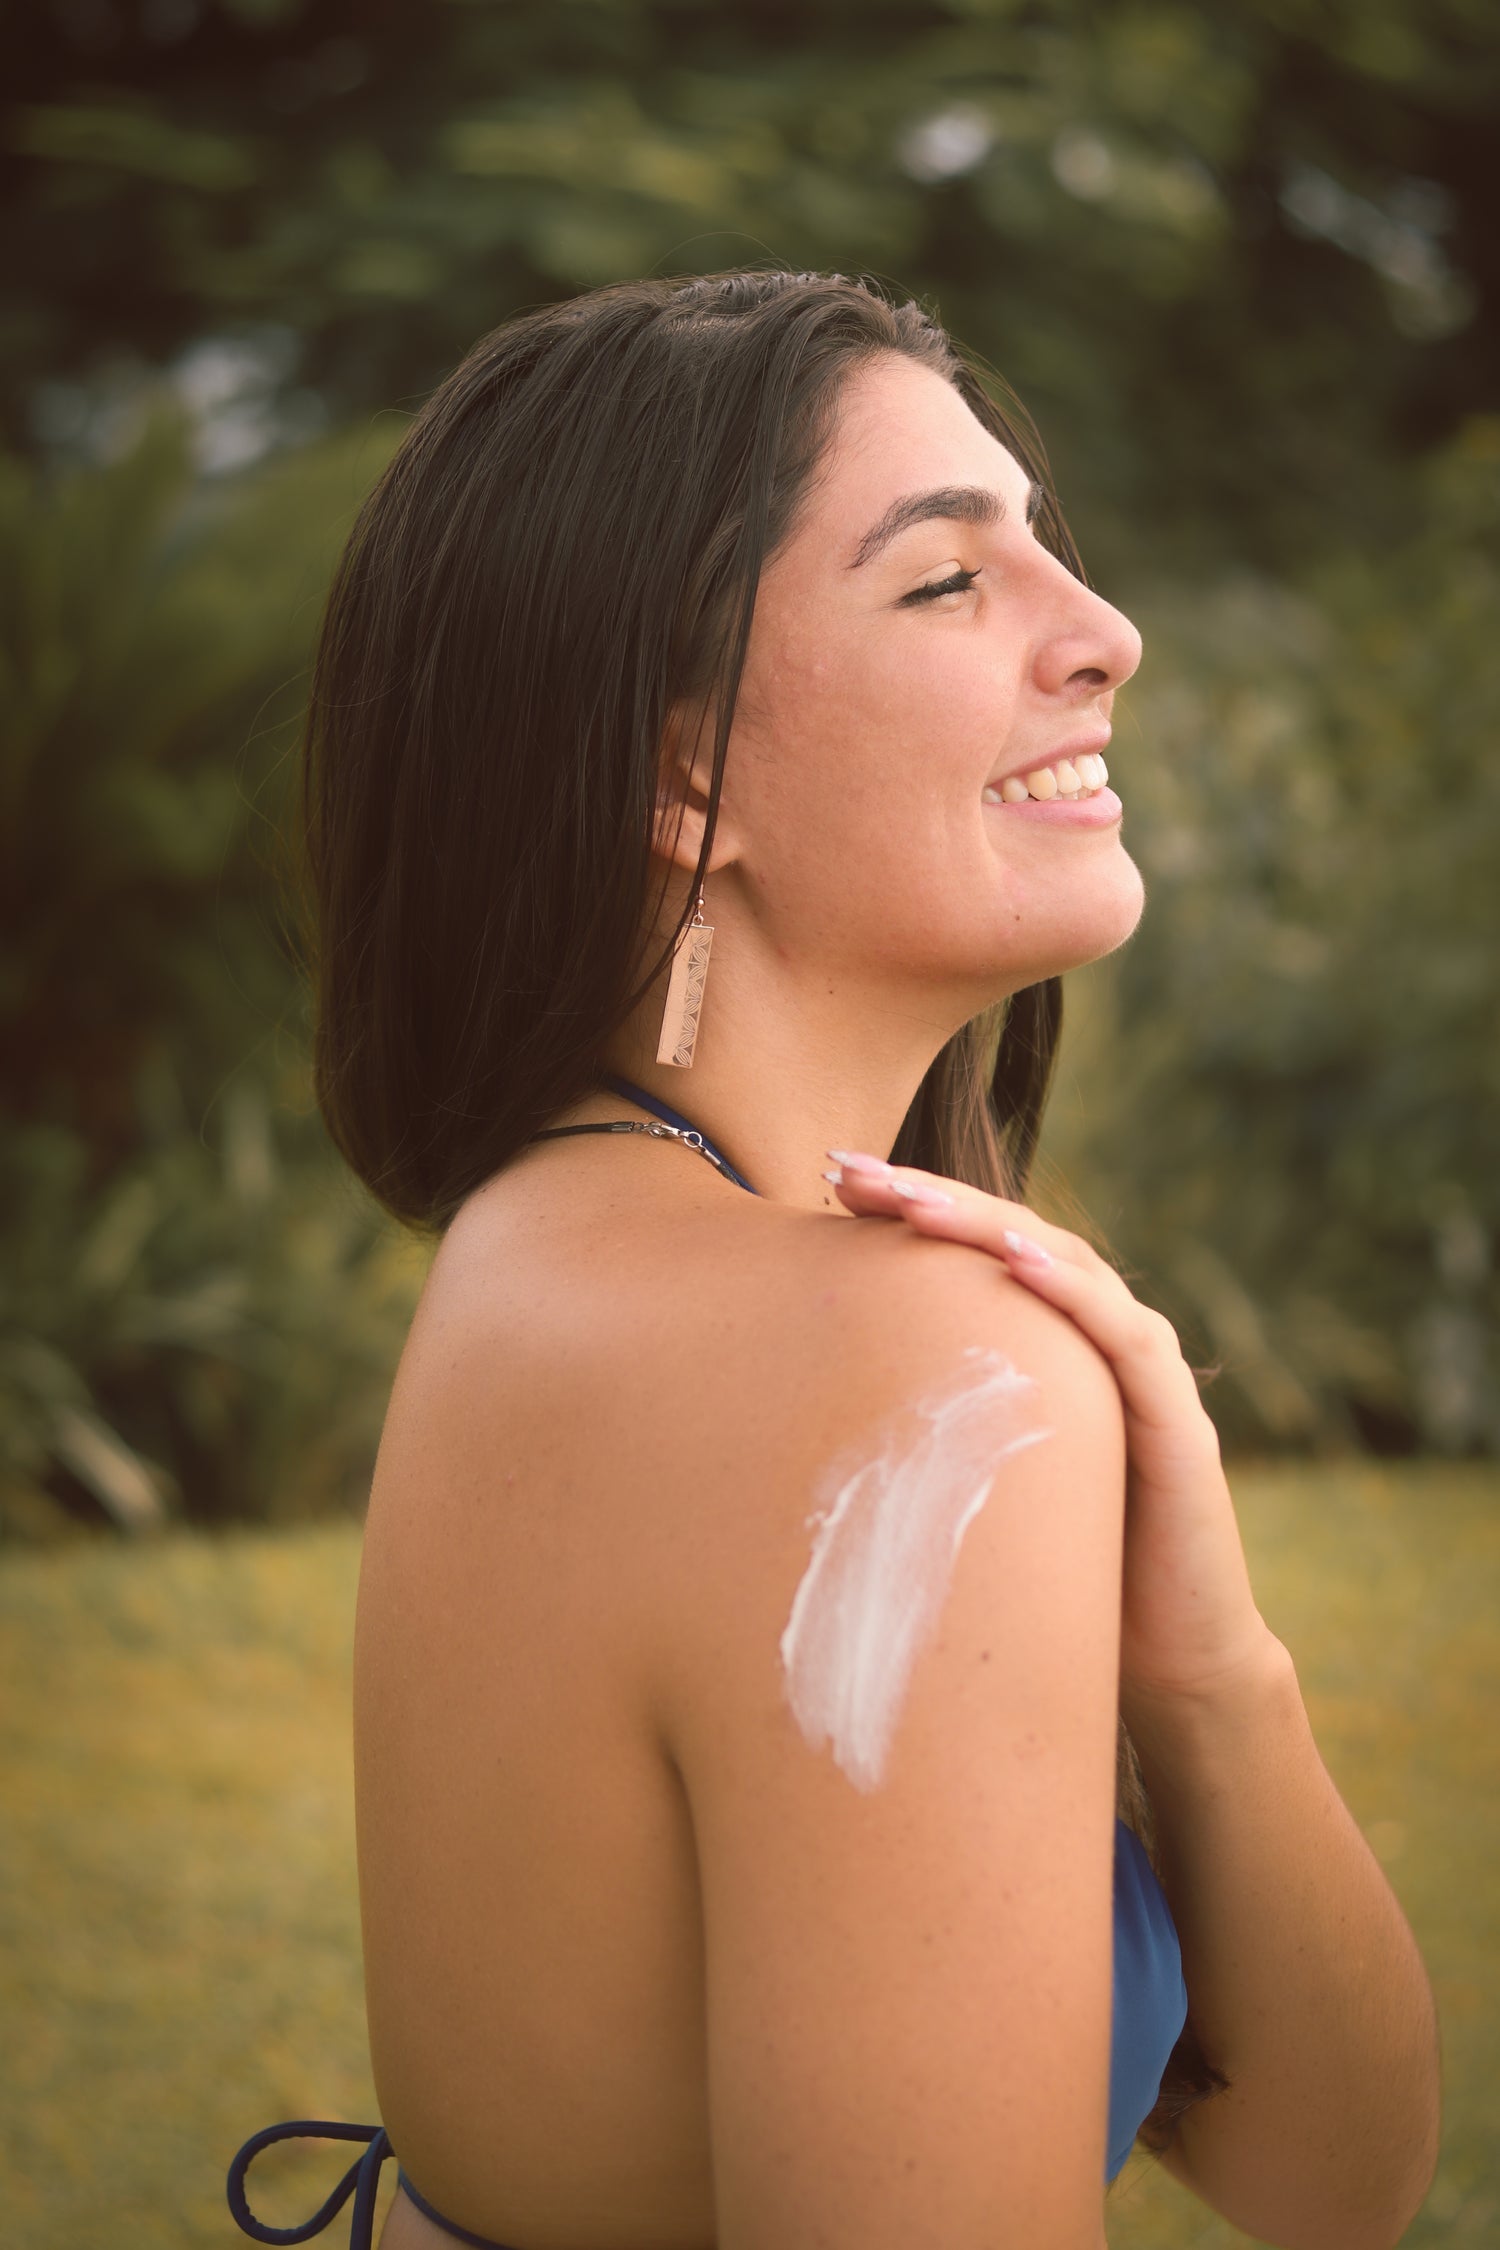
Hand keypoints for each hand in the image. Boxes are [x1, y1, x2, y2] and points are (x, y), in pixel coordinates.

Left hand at [824, 1150, 1281, 1719]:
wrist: (1163, 1664)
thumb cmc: (1051, 1572)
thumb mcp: (967, 1479)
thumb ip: (918, 1425)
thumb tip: (791, 1406)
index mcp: (1043, 1343)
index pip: (972, 1250)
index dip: (907, 1208)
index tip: (831, 1177)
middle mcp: (1094, 1338)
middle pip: (1009, 1237)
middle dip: (928, 1197)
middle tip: (849, 1167)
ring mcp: (1141, 1371)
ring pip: (1065, 1266)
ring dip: (988, 1226)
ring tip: (916, 1201)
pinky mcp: (1177, 1421)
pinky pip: (1127, 1338)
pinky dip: (1075, 1293)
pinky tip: (1021, 1262)